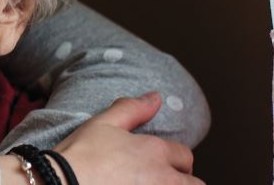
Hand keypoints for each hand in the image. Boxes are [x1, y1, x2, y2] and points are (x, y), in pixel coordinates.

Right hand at [52, 92, 205, 184]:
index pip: (184, 155)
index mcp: (154, 151)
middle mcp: (162, 178)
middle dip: (182, 182)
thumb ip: (132, 109)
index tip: (159, 165)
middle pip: (194, 184)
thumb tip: (155, 97)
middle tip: (158, 180)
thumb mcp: (102, 123)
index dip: (174, 159)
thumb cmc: (79, 156)